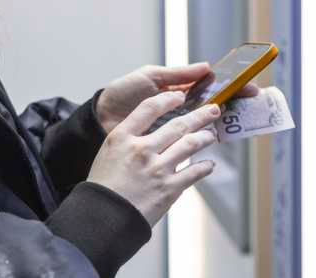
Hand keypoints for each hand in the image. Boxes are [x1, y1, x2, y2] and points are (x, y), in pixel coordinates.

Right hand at [86, 91, 221, 226]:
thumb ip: (129, 140)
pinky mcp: (169, 188)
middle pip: (178, 124)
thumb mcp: (108, 154)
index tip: (180, 96)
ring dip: (205, 137)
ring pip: (191, 144)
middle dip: (200, 115)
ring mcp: (158, 168)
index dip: (168, 99)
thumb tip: (153, 132)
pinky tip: (208, 164)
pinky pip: (194, 172)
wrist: (103, 219)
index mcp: (123, 138)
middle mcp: (142, 149)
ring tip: (211, 135)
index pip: (149, 108)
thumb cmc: (103, 188)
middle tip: (212, 110)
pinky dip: (205, 166)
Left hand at [95, 63, 260, 134]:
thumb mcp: (151, 77)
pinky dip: (204, 144)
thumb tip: (207, 67)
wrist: (100, 118)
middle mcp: (183, 108)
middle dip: (236, 104)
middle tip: (253, 105)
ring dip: (223, 123)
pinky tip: (215, 143)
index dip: (232, 86)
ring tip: (237, 121)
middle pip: (216, 106)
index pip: (213, 86)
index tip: (250, 87)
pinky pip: (191, 144)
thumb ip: (178, 74)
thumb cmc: (123, 93)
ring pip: (207, 125)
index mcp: (181, 89)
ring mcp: (177, 127)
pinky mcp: (168, 145)